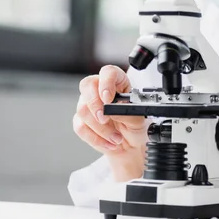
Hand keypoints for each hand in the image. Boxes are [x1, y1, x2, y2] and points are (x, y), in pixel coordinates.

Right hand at [73, 65, 147, 181]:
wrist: (130, 146)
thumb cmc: (135, 128)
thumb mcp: (138, 120)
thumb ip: (125, 112)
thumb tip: (111, 110)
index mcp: (119, 83)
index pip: (109, 72)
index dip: (106, 82)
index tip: (108, 98)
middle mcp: (100, 90)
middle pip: (87, 85)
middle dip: (95, 104)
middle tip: (105, 119)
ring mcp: (88, 104)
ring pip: (83, 109)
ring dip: (101, 128)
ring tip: (116, 138)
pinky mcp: (81, 121)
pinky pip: (80, 127)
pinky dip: (95, 138)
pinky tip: (109, 143)